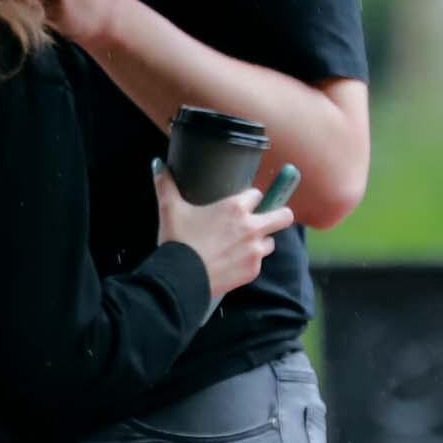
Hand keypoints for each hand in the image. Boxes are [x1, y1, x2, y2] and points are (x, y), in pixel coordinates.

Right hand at [153, 171, 291, 302]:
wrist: (181, 278)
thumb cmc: (178, 240)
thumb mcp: (170, 209)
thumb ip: (166, 185)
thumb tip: (158, 164)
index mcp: (235, 207)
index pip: (258, 194)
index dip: (250, 198)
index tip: (243, 204)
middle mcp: (251, 227)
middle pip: (284, 216)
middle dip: (279, 215)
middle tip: (266, 219)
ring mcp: (255, 251)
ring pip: (271, 242)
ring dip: (261, 242)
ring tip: (242, 246)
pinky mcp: (253, 271)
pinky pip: (258, 263)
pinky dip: (249, 263)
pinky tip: (233, 263)